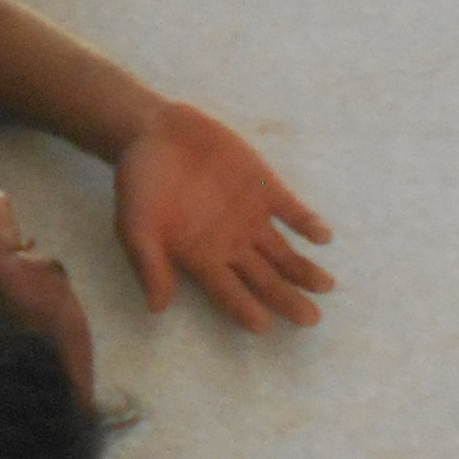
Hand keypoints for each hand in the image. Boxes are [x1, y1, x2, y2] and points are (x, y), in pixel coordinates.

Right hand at [113, 107, 334, 330]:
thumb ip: (148, 263)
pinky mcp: (263, 187)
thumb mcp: (134, 224)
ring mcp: (250, 216)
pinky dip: (306, 223)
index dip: (244, 309)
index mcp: (200, 257)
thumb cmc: (140, 181)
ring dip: (303, 269)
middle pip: (264, 279)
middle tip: (311, 319)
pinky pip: (290, 210)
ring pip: (283, 252)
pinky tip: (322, 236)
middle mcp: (230, 243)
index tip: (263, 327)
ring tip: (325, 285)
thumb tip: (157, 307)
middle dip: (287, 298)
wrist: (153, 131)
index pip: (227, 292)